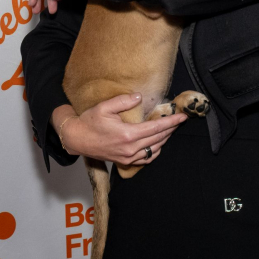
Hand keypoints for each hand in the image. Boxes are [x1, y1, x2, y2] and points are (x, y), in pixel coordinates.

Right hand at [55, 94, 186, 165]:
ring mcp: (127, 157)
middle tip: (180, 120)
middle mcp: (130, 149)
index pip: (156, 128)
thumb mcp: (105, 107)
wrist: (76, 139)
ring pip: (154, 150)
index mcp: (127, 135)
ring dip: (164, 140)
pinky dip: (155, 151)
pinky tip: (158, 144)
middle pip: (158, 139)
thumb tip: (139, 96)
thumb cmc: (89, 122)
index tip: (182, 117)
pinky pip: (145, 159)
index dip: (171, 122)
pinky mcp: (124, 162)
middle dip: (171, 129)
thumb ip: (123, 101)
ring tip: (170, 129)